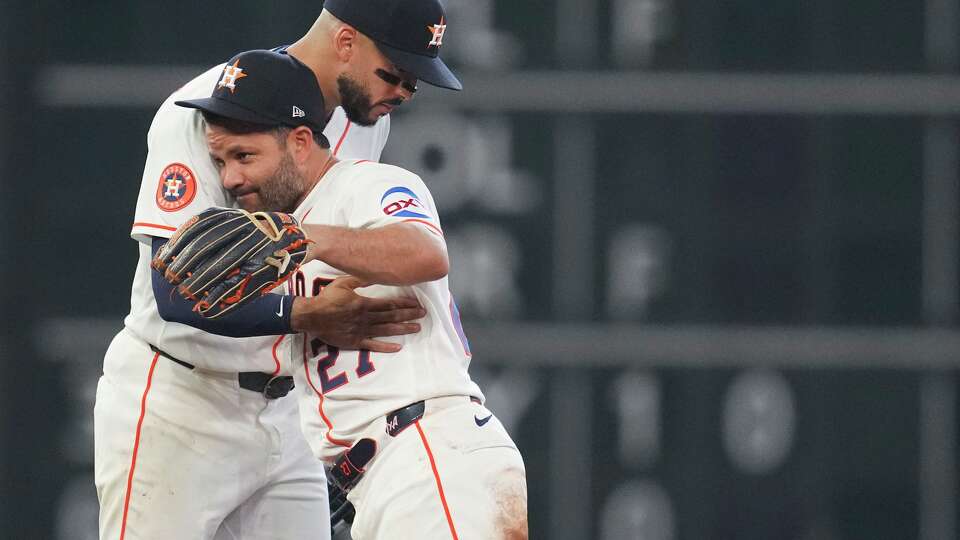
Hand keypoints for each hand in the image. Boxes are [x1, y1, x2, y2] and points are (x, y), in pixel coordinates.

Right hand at [289, 276, 425, 351]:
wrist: (311, 316)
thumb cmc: (327, 298)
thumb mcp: (343, 283)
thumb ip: (361, 279)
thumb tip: (376, 273)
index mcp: (364, 303)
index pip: (389, 304)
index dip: (405, 304)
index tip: (417, 304)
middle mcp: (366, 318)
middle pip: (391, 317)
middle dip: (409, 315)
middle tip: (423, 315)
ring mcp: (361, 331)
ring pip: (386, 330)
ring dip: (403, 329)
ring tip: (417, 328)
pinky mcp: (355, 342)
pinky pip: (372, 346)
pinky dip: (385, 347)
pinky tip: (397, 347)